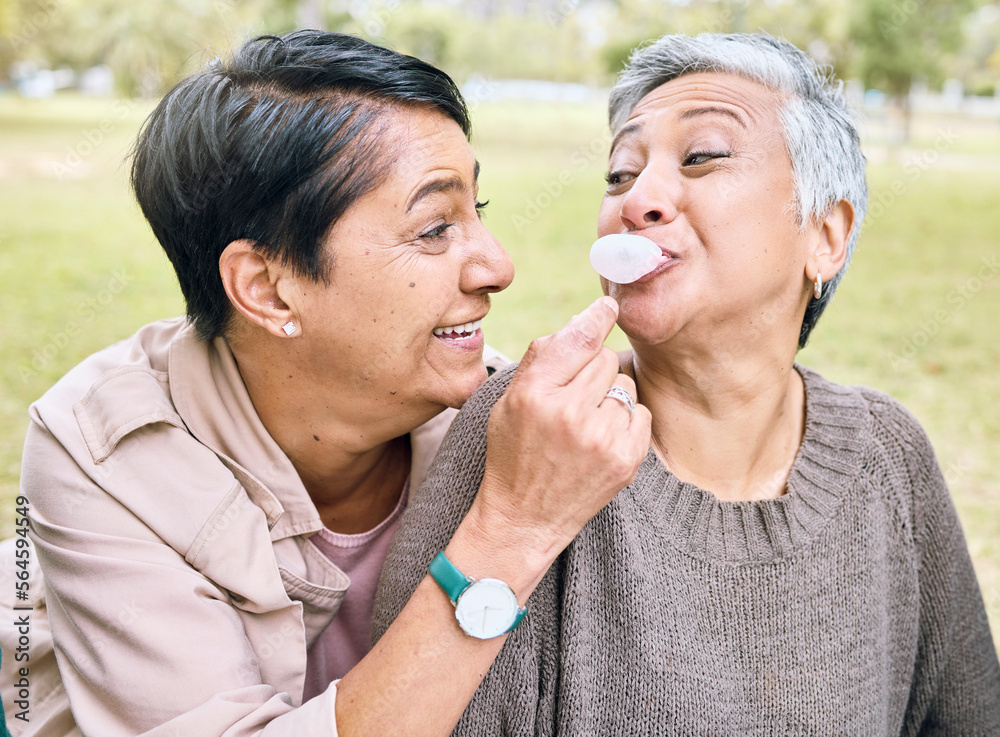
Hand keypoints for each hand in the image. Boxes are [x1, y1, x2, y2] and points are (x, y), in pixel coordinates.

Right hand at [472, 296, 651, 563]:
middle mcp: (569, 413)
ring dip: (610, 396)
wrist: (524, 519)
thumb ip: (543, 358)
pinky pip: (642, 412)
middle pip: (605, 358)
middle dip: (593, 370)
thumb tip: (586, 320)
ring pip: (625, 384)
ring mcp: (600, 438)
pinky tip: (601, 438)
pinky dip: (626, 420)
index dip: (597, 318)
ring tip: (585, 423)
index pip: (579, 339)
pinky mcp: (625, 459)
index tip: (609, 307)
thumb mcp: (509, 402)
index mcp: (535, 394)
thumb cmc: (513, 453)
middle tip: (574, 398)